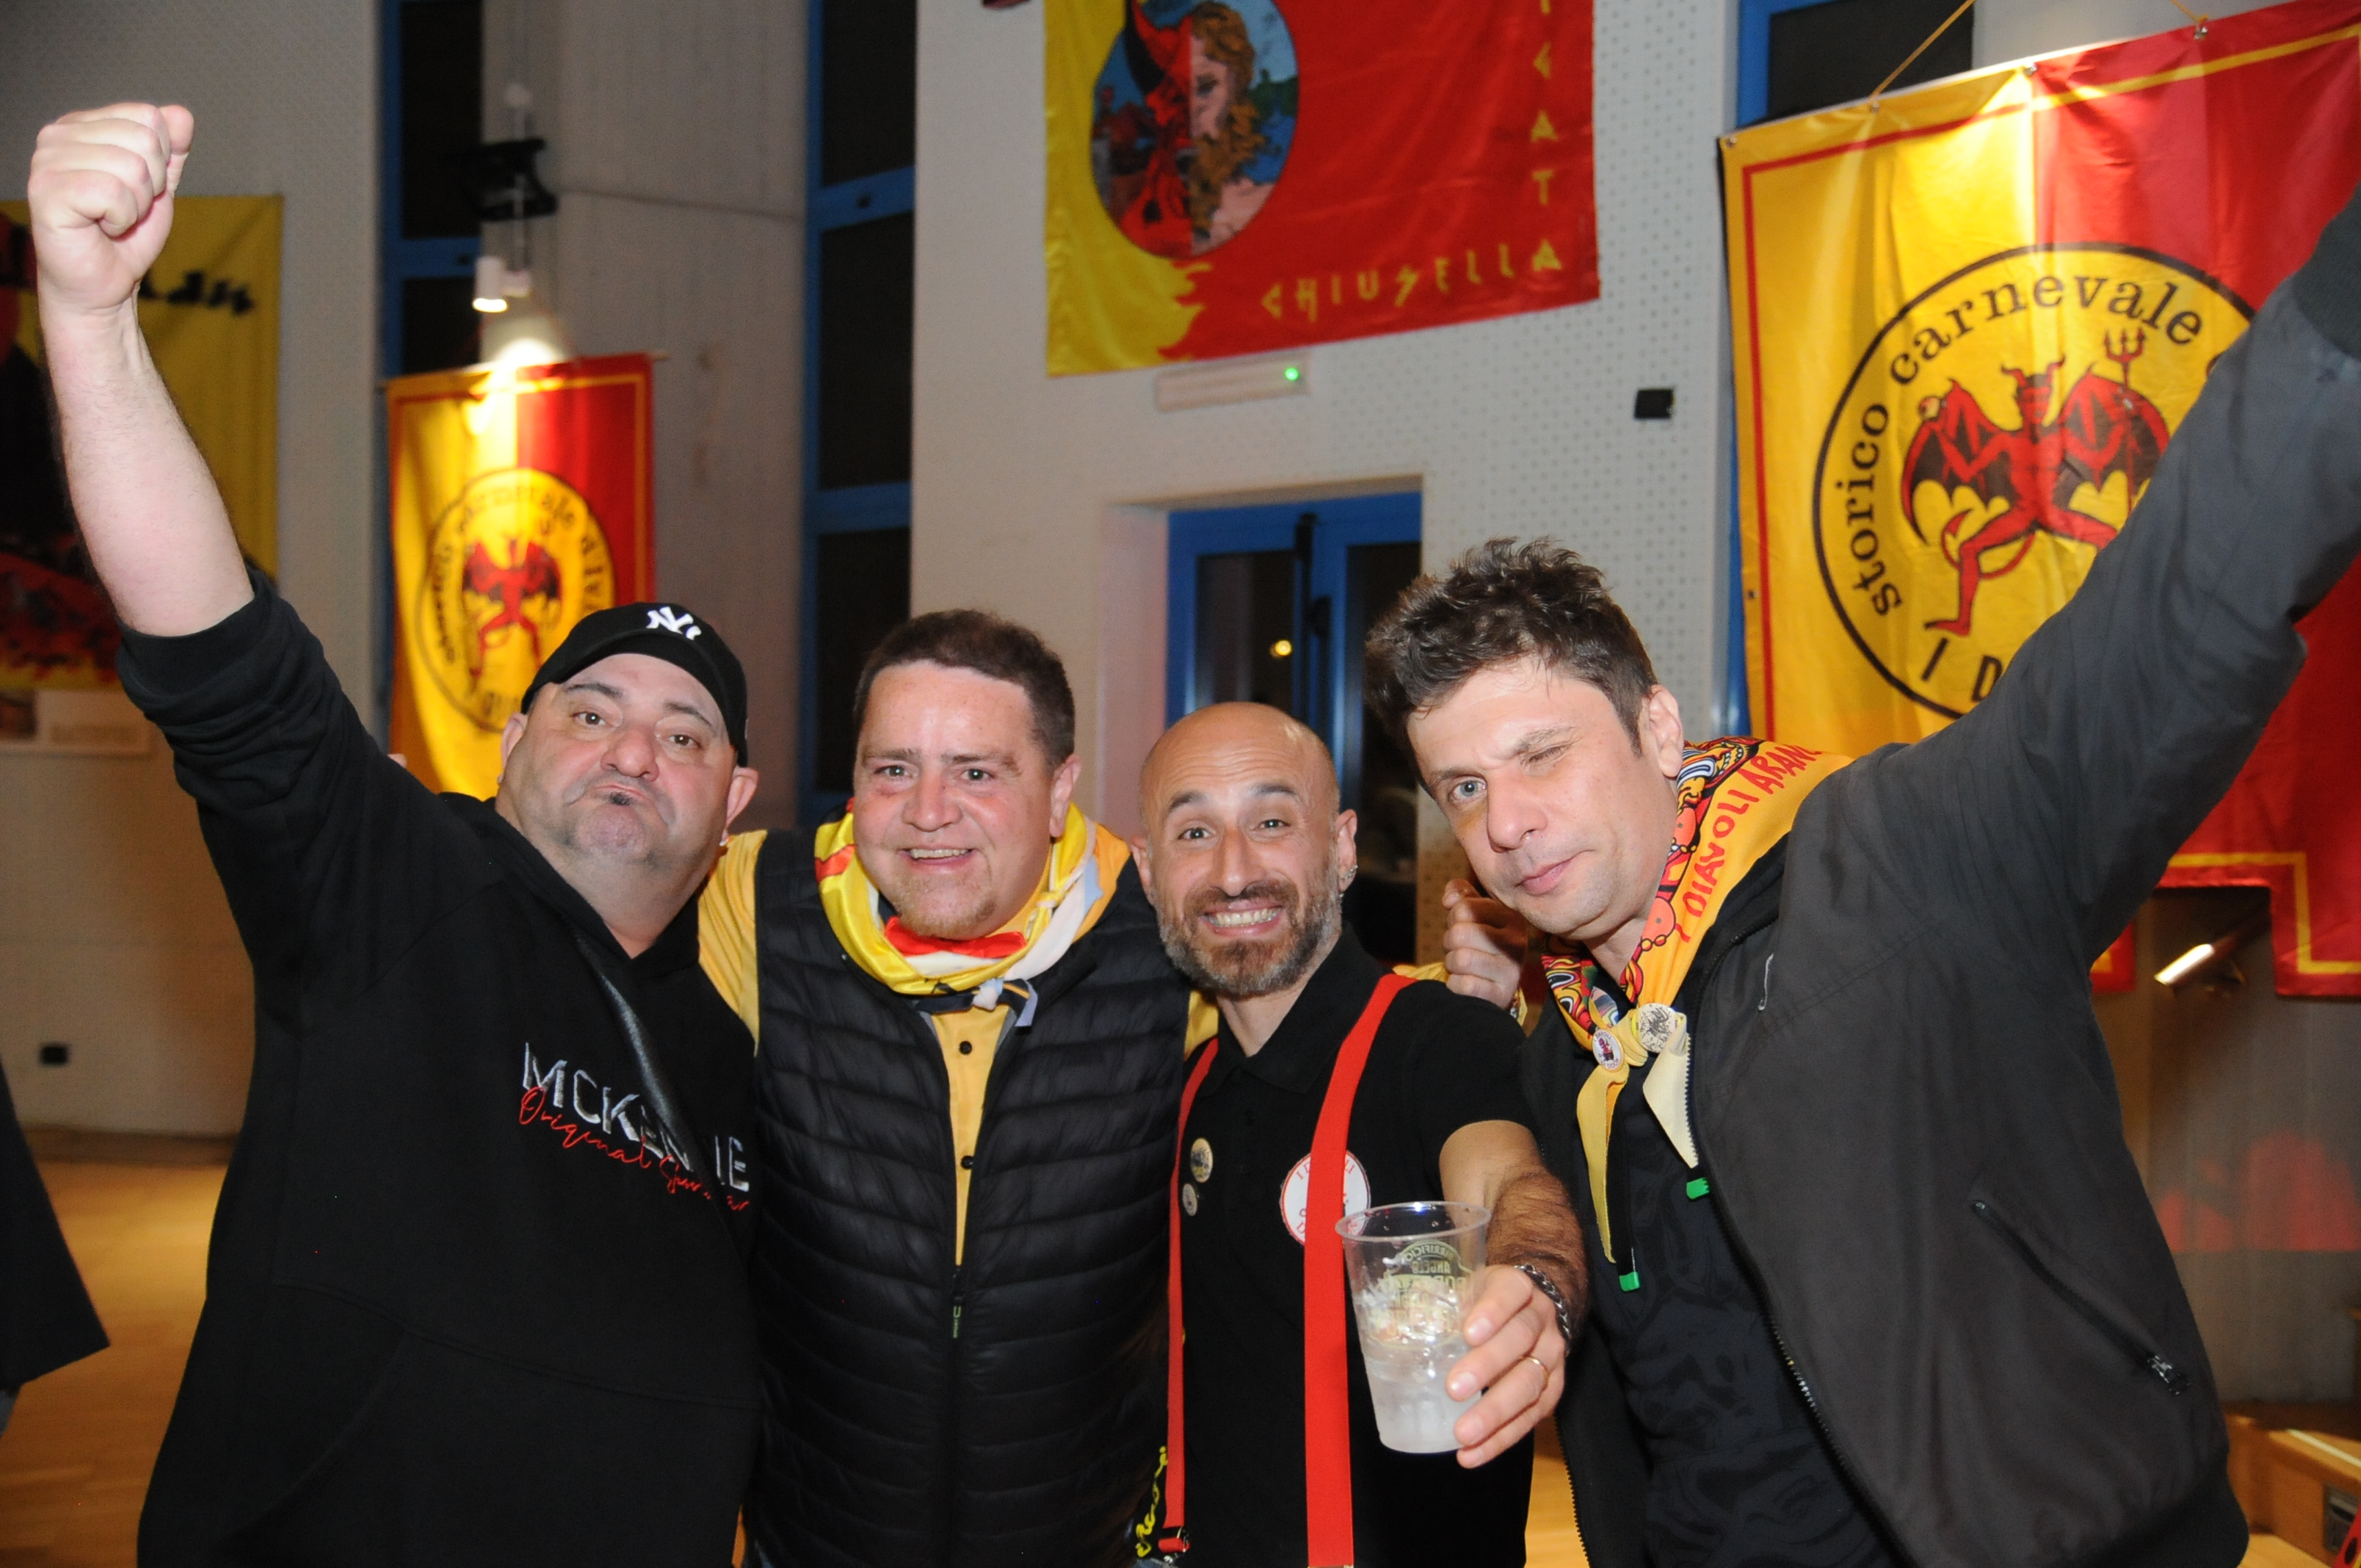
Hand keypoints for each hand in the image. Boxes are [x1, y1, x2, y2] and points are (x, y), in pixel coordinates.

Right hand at [28, 103, 192, 321]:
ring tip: (113, 220)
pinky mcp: (46, 191)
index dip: (161, 161)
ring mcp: (47, 161)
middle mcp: (58, 135)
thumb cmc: (126, 236)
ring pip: (132, 167)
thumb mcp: (159, 187)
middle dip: (152, 185)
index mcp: (82, 125)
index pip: (148, 116)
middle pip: (143, 139)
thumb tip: (180, 114)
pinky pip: (113, 192)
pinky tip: (102, 228)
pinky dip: (121, 218)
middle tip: (126, 209)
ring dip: (136, 205)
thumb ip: (171, 150)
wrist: (104, 283)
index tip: (138, 189)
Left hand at [1441, 879, 1528, 1010]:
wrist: (1495, 985)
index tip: (1466, 925)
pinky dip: (1454, 985)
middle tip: (1460, 948)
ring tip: (1463, 965)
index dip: (1454, 917)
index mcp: (1512, 917)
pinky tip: (1466, 983)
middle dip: (1449, 941)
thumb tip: (1449, 899)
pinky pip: (1462, 985)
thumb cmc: (1480, 942)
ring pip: (1460, 960)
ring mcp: (1511, 972)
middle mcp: (1517, 943)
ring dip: (1451, 963)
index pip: (1464, 908)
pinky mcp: (1501, 996)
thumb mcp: (1475, 913)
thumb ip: (1461, 895)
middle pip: (1459, 934)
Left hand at [1446, 1263, 1565, 1466]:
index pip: (1509, 1293)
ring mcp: (1551, 1356)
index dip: (1492, 1312)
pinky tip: (1472, 1454)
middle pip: (1520, 1340)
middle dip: (1488, 1366)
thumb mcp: (1462, 1289)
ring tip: (1463, 1434)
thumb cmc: (1481, 1301)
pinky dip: (1501, 1439)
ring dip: (1496, 1412)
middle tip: (1455, 1390)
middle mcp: (1540, 1318)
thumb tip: (1395, 1327)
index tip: (1468, 1334)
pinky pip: (1532, 1417)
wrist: (1527, 1310)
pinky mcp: (1553, 1389)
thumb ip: (1436, 1304)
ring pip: (1530, 1384)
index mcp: (1516, 1286)